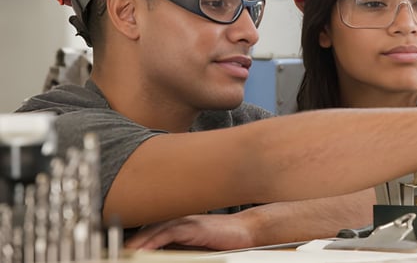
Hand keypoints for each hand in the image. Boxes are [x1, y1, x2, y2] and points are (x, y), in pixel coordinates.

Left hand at [125, 210, 255, 250]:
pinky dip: (152, 242)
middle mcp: (176, 220)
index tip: (114, 254)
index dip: (129, 244)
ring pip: (152, 231)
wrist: (246, 232)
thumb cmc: (221, 242)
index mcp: (173, 226)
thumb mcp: (192, 249)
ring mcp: (184, 221)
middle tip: (110, 255)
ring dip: (135, 245)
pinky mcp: (193, 226)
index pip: (144, 235)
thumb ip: (174, 251)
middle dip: (127, 245)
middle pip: (144, 232)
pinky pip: (168, 233)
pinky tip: (141, 251)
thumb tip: (156, 256)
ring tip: (121, 255)